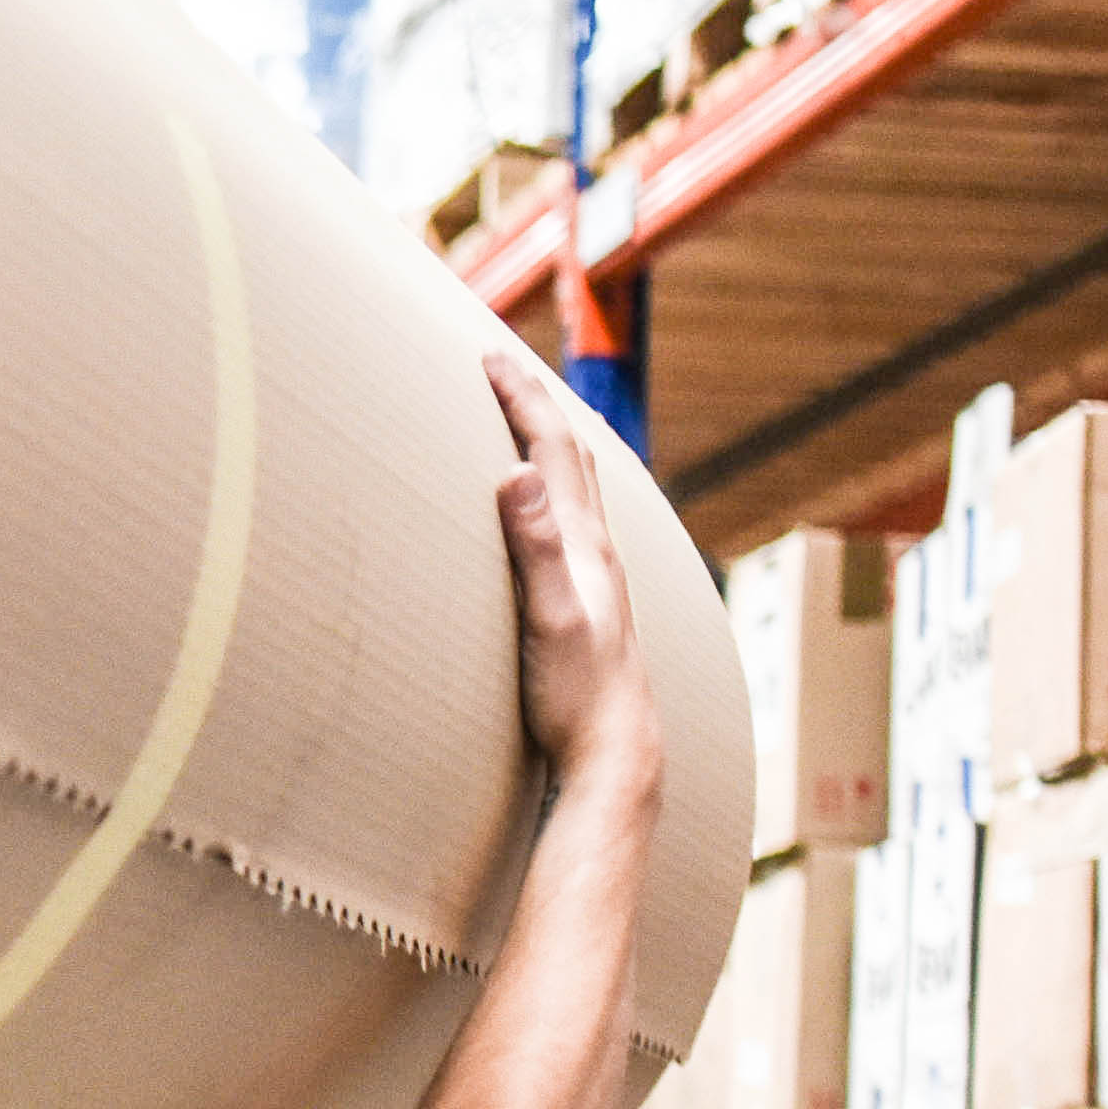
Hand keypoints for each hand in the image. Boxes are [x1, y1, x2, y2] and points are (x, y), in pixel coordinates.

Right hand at [485, 349, 656, 807]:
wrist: (619, 752)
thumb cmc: (579, 696)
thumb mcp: (551, 619)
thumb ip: (536, 547)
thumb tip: (516, 473)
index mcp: (584, 546)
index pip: (550, 451)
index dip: (520, 398)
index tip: (488, 356)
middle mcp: (598, 552)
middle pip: (572, 456)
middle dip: (535, 403)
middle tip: (502, 366)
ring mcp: (599, 578)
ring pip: (578, 487)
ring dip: (550, 442)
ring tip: (528, 417)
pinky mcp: (591, 603)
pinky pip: (574, 522)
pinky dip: (557, 489)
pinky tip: (553, 509)